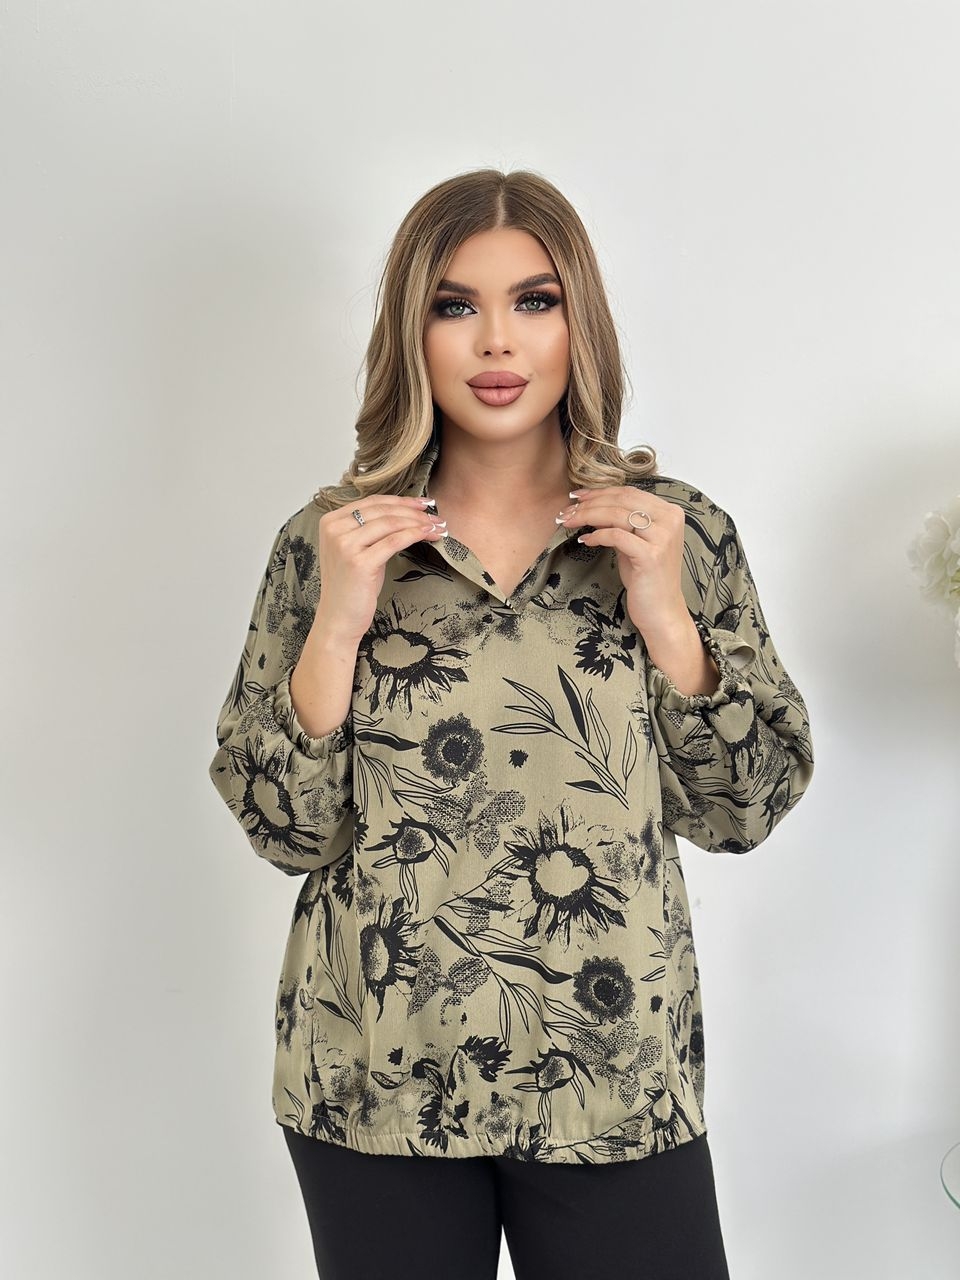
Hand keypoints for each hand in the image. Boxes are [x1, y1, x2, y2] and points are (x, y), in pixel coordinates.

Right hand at [312, 495, 446, 645]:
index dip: (401, 500)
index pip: (372, 502)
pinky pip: (394, 541)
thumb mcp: (358, 550)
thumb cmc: (352, 586)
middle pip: (383, 510)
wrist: (339, 618)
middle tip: (436, 516)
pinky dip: (415, 535)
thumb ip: (371, 530)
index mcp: (330, 521)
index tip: (423, 504)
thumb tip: (407, 513)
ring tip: (437, 527)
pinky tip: (429, 535)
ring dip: (419, 523)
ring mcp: (345, 545)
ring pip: (390, 523)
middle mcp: (334, 529)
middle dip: (414, 511)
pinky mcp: (359, 562)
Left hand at [559, 487, 690, 641]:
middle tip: (567, 510)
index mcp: (670, 513)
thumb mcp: (634, 543)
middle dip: (589, 503)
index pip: (629, 492)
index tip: (577, 496)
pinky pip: (616, 536)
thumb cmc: (647, 578)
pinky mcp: (651, 555)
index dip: (600, 492)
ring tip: (569, 522)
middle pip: (621, 500)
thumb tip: (592, 506)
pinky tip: (585, 541)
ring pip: (616, 515)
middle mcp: (670, 521)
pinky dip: (597, 536)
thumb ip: (621, 523)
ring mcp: (662, 538)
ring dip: (587, 516)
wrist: (662, 612)